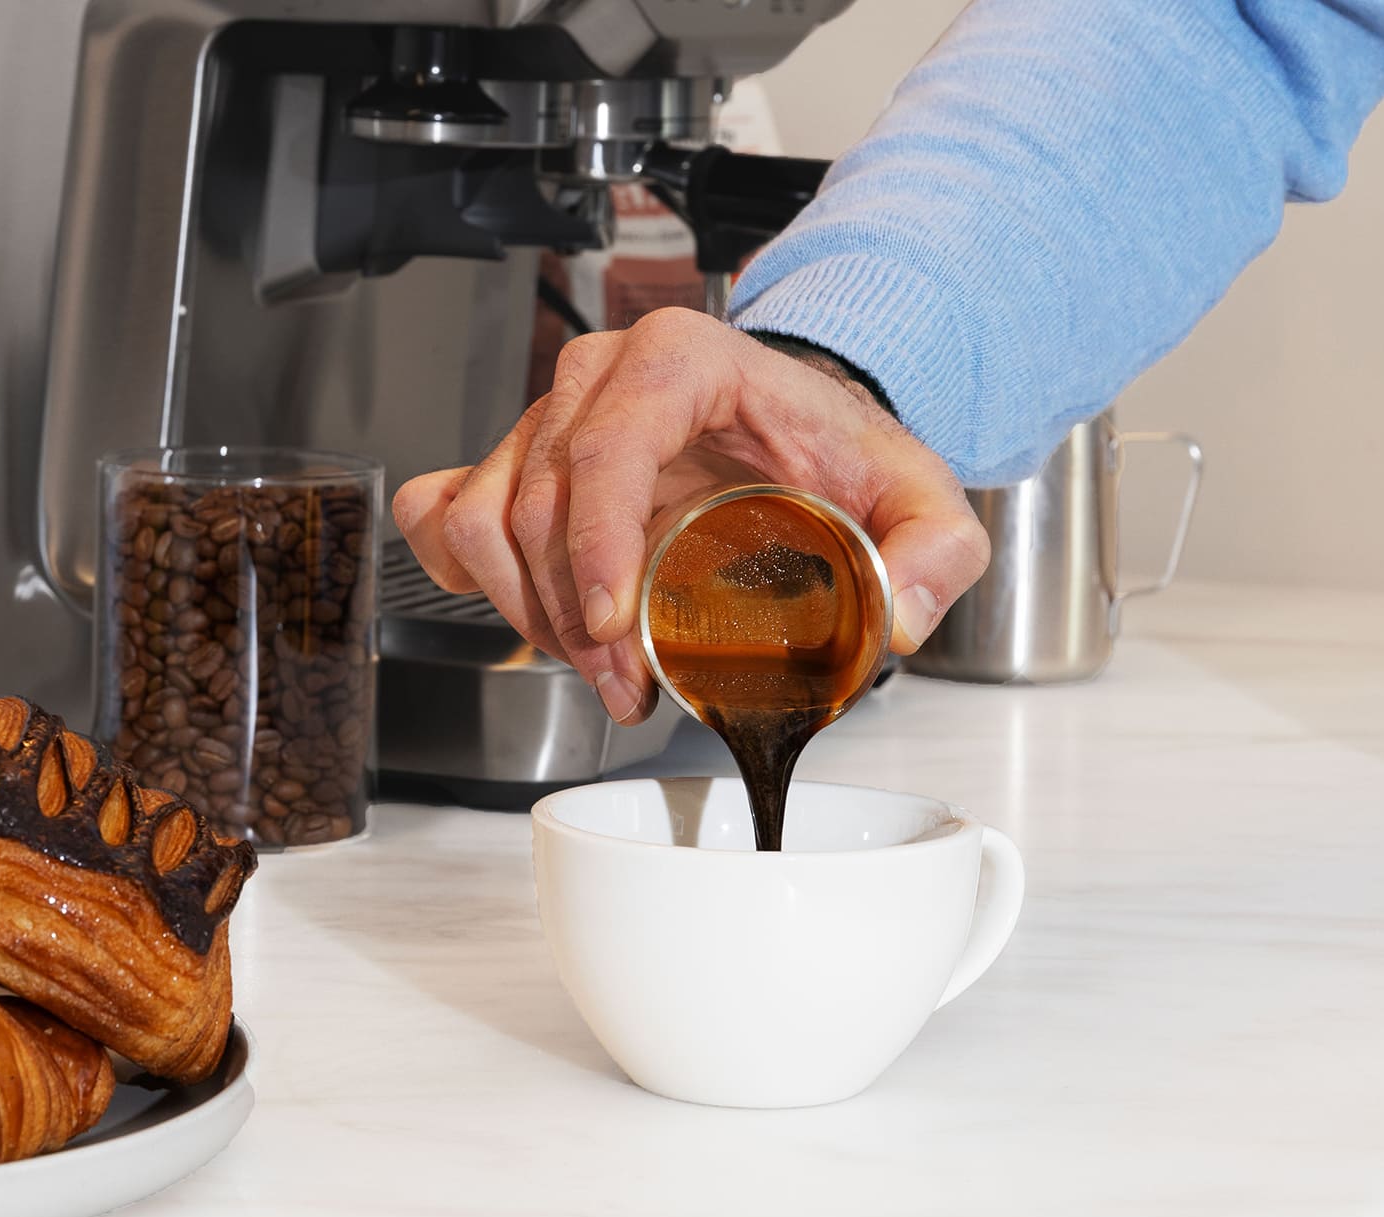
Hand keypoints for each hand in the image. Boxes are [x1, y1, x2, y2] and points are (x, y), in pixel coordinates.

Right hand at [392, 308, 990, 724]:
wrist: (796, 431)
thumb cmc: (834, 448)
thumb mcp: (917, 493)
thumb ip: (938, 549)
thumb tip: (903, 620)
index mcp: (682, 360)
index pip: (608, 443)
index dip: (595, 542)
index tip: (616, 627)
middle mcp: (599, 379)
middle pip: (538, 499)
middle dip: (573, 616)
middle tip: (629, 688)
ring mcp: (547, 420)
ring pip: (484, 519)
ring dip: (527, 614)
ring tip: (598, 672)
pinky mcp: (516, 463)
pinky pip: (445, 514)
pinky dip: (465, 574)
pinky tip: (528, 615)